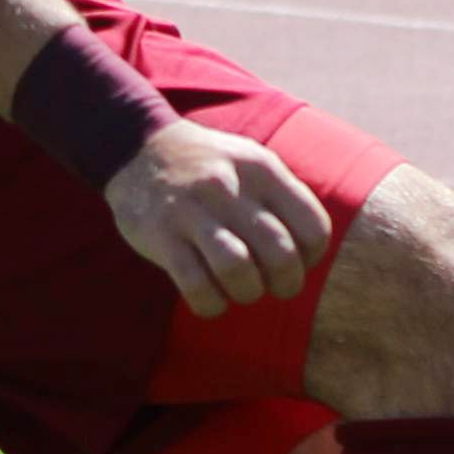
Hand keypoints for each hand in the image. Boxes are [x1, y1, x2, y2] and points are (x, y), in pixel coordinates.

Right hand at [107, 116, 334, 320]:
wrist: (139, 149)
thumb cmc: (211, 167)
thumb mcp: (253, 162)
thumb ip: (285, 197)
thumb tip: (314, 249)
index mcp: (261, 169)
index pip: (312, 227)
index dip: (312, 256)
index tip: (297, 262)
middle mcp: (229, 188)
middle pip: (280, 253)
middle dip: (286, 283)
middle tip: (274, 287)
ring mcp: (192, 211)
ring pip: (238, 270)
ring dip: (248, 293)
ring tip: (243, 291)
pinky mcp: (160, 236)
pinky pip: (195, 285)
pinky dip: (211, 304)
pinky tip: (212, 300)